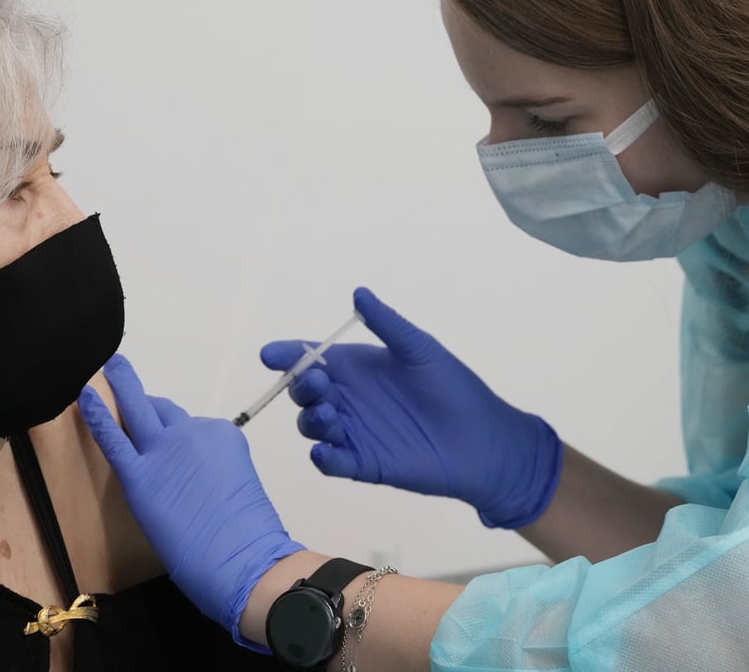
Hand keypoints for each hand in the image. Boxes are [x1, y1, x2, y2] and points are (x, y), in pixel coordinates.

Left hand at [78, 354, 303, 647]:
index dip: (181, 440)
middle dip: (144, 396)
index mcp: (222, 435)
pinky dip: (97, 415)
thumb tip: (189, 476)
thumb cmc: (246, 534)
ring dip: (122, 385)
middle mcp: (193, 432)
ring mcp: (164, 450)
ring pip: (139, 410)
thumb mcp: (237, 486)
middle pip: (164, 410)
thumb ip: (212, 471)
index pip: (193, 427)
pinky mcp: (139, 474)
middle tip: (126, 378)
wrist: (241, 555)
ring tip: (111, 368)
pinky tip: (83, 397)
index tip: (177, 454)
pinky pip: (113, 438)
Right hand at [260, 287, 561, 528]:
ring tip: (331, 413)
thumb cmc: (454, 388)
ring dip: (311, 419)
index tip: (271, 354)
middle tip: (318, 383)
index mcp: (356, 368)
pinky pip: (332, 463)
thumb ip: (387, 324)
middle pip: (304, 392)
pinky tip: (325, 453)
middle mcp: (347, 399)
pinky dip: (323, 459)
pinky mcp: (363, 464)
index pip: (310, 358)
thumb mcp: (420, 350)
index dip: (287, 355)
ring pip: (312, 426)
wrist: (485, 440)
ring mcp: (353, 432)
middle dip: (300, 386)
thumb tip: (358, 292)